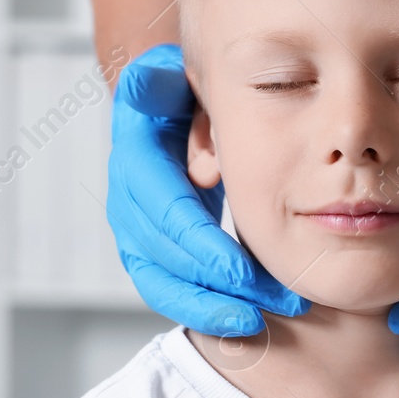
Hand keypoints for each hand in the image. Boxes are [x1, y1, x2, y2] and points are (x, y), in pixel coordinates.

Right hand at [106, 44, 309, 335]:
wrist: (172, 104)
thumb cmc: (186, 86)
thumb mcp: (177, 74)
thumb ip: (169, 82)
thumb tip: (144, 87)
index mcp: (137, 151)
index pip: (165, 208)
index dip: (201, 243)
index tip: (243, 272)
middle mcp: (127, 193)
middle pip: (164, 253)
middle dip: (216, 283)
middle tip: (271, 301)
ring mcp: (134, 224)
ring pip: (160, 279)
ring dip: (208, 306)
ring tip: (258, 323)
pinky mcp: (149, 246)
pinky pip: (165, 288)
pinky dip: (199, 309)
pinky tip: (242, 323)